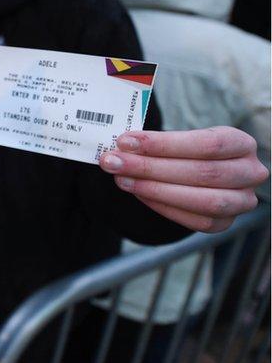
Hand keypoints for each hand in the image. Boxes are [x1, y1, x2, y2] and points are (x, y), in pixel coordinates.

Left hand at [100, 126, 266, 231]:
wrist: (199, 174)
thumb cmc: (186, 151)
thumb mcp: (180, 139)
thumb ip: (157, 143)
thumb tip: (120, 147)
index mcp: (241, 143)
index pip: (206, 143)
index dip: (164, 144)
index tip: (125, 141)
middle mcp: (249, 173)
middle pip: (202, 172)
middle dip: (151, 167)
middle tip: (113, 162)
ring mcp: (241, 201)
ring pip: (202, 200)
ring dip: (155, 189)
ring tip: (121, 179)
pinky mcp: (224, 223)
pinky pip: (194, 220)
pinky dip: (162, 206)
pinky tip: (138, 193)